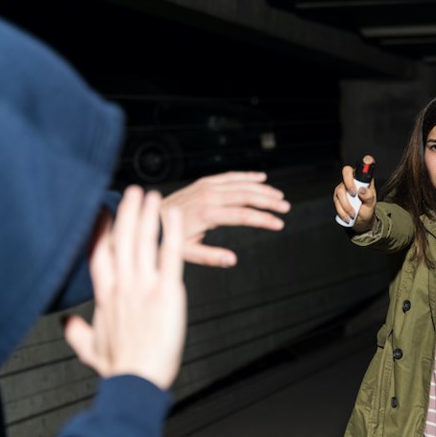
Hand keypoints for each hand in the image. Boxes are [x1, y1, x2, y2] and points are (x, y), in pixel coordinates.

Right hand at [63, 186, 186, 389]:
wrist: (136, 382)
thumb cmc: (119, 368)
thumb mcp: (90, 349)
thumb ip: (77, 332)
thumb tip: (66, 322)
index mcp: (105, 295)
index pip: (99, 253)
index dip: (100, 230)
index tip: (101, 211)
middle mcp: (122, 285)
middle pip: (121, 239)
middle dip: (126, 212)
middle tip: (131, 192)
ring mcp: (144, 286)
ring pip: (143, 241)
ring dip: (147, 214)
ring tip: (151, 195)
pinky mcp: (167, 292)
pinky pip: (171, 254)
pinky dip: (173, 232)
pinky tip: (175, 214)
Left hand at [160, 171, 289, 267]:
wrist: (149, 217)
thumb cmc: (167, 237)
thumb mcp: (186, 252)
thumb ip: (210, 256)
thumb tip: (232, 260)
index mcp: (206, 214)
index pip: (243, 215)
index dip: (263, 219)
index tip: (279, 224)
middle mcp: (208, 197)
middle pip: (246, 196)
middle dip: (268, 201)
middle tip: (286, 207)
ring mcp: (206, 187)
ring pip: (240, 184)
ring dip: (262, 189)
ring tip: (279, 196)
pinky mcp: (204, 183)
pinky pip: (229, 176)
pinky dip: (246, 176)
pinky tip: (261, 177)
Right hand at [333, 155, 376, 232]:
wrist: (361, 220)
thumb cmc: (367, 209)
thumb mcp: (371, 204)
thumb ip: (369, 196)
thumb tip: (362, 190)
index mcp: (363, 179)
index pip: (363, 167)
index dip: (365, 162)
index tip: (367, 161)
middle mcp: (352, 180)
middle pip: (346, 172)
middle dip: (349, 183)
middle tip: (354, 194)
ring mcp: (343, 187)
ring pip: (340, 191)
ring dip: (346, 204)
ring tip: (353, 214)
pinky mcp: (337, 197)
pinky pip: (336, 202)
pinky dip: (342, 211)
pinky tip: (347, 217)